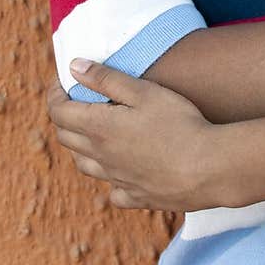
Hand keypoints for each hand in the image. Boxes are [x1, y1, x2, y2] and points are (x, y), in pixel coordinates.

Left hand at [45, 61, 217, 210]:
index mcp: (98, 128)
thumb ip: (106, 79)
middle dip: (65, 117)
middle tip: (79, 101)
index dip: (55, 94)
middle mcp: (100, 157)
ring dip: (81, 146)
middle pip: (66, 138)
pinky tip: (123, 169)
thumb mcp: (143, 92)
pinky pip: (113, 190)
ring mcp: (117, 180)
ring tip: (96, 132)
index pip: (58, 111)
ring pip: (84, 165)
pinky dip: (110, 178)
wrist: (208, 169)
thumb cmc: (179, 124)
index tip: (64, 81)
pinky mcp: (136, 197)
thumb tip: (73, 67)